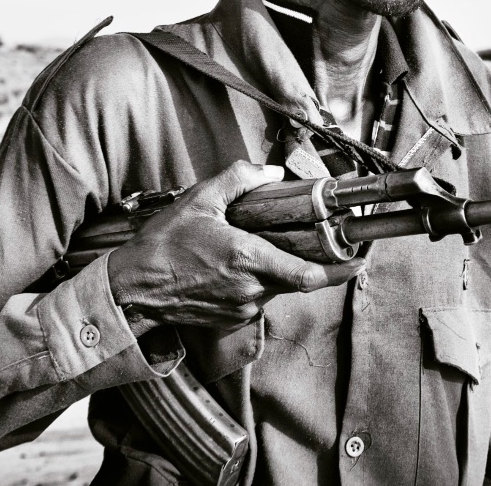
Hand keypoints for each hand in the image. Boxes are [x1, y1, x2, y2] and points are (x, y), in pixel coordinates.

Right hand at [106, 162, 364, 332]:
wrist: (131, 290)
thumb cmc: (162, 246)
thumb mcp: (199, 200)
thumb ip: (238, 180)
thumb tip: (270, 172)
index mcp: (249, 260)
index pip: (309, 275)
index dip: (339, 271)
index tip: (359, 261)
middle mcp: (251, 289)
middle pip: (296, 278)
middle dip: (303, 260)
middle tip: (306, 240)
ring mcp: (241, 308)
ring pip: (275, 287)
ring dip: (274, 269)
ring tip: (250, 248)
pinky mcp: (230, 318)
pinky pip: (256, 298)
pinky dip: (255, 281)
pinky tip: (232, 265)